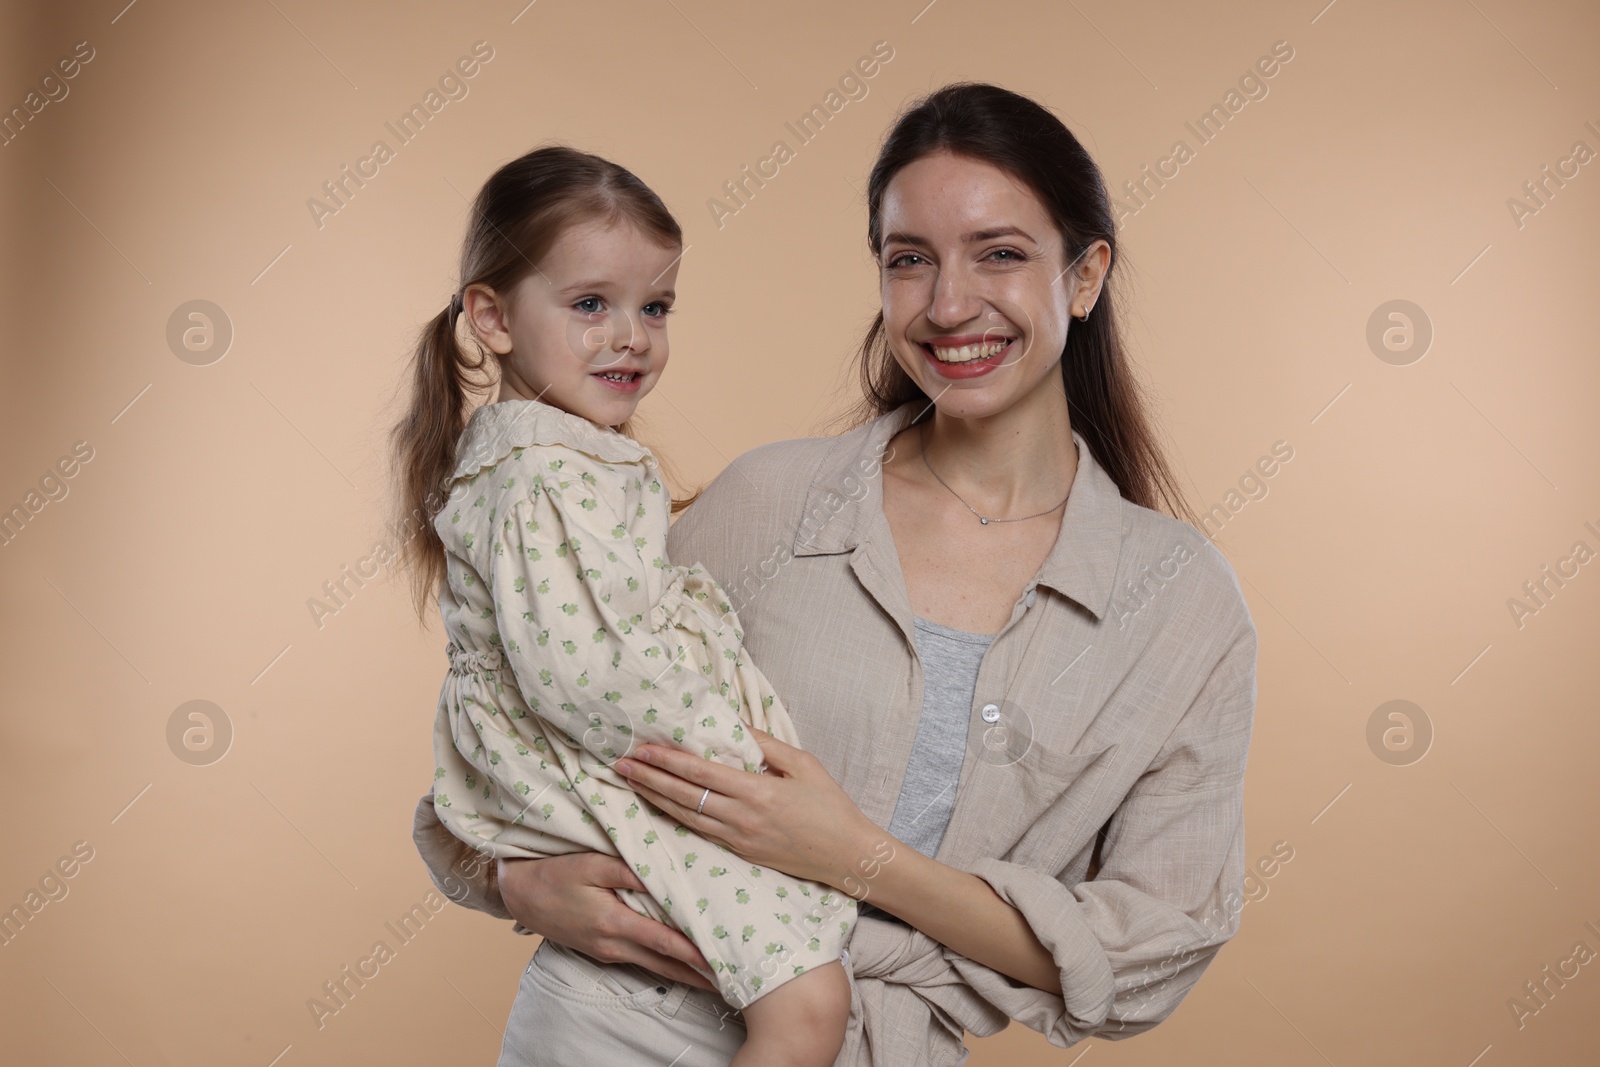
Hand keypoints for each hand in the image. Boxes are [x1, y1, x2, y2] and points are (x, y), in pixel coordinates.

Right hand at [496, 853, 714, 990]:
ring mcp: (607, 951)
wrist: (518, 893)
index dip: (696, 953)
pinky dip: (665, 964)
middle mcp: (613, 945)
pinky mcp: (603, 951)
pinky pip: (641, 961)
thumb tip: (664, 874)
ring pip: (655, 967)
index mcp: (614, 923)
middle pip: (666, 964)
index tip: (723, 959)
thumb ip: (629, 870)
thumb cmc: (555, 873)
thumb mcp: (591, 863)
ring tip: (717, 978)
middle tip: (734, 978)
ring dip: (686, 974)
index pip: (665, 942)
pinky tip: (682, 963)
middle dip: (700, 974)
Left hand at [614, 728, 877, 890]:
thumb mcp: (803, 764)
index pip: (700, 773)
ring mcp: (738, 839)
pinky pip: (699, 832)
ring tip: (631, 782)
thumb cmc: (830, 805)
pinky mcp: (740, 852)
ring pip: (685, 816)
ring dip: (655, 798)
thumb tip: (736, 725)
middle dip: (649, 778)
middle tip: (621, 763)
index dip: (667, 760)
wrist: (846, 856)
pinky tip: (660, 806)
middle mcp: (741, 817)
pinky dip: (675, 817)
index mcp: (757, 791)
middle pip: (683, 795)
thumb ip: (767, 744)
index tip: (642, 749)